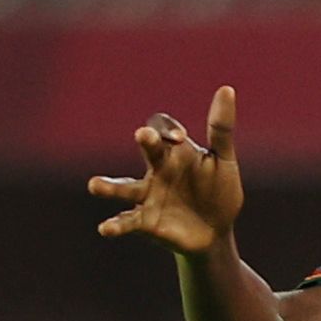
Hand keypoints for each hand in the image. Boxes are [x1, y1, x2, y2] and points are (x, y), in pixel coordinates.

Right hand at [89, 86, 244, 252]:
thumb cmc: (219, 192)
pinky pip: (127, 221)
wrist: (217, 232)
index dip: (168, 130)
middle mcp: (156, 170)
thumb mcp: (223, 161)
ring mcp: (148, 196)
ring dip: (109, 186)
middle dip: (147, 142)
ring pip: (124, 187)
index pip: (162, 130)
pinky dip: (115, 225)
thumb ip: (220, 129)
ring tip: (94, 185)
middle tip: (143, 135)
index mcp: (174, 152)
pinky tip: (106, 228)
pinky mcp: (145, 222)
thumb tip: (226, 88)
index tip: (180, 137)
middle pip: (147, 150)